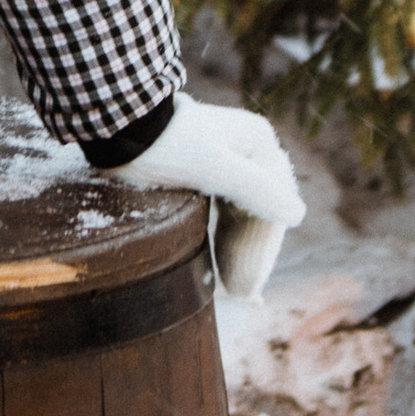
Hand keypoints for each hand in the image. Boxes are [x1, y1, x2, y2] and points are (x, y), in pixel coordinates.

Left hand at [107, 95, 302, 301]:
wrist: (117, 122)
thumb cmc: (163, 144)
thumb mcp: (212, 168)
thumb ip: (255, 190)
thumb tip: (297, 215)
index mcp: (257, 142)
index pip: (274, 205)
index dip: (264, 248)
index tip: (251, 286)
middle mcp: (248, 148)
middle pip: (259, 209)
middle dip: (252, 252)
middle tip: (244, 293)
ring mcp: (226, 156)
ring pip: (242, 211)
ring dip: (239, 247)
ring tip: (235, 287)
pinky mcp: (202, 166)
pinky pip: (224, 207)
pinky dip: (224, 234)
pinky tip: (221, 260)